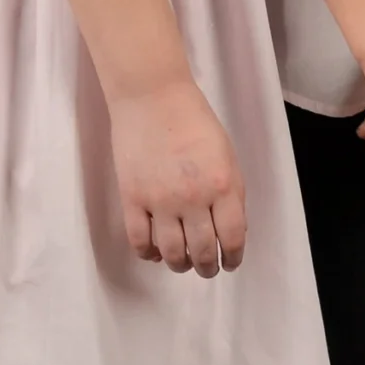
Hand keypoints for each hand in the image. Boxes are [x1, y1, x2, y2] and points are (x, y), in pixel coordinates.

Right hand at [108, 79, 245, 276]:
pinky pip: (140, 241)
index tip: (229, 263)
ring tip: (183, 262)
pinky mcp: (132, 199)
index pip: (232, 238)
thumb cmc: (195, 120)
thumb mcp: (226, 154)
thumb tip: (229, 230)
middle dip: (208, 267)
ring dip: (181, 265)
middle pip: (202, 251)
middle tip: (207, 268)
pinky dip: (149, 254)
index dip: (232, 257)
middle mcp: (193, 198)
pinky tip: (156, 252)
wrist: (153, 96)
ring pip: (172, 253)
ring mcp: (160, 201)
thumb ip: (230, 193)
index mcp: (223, 185)